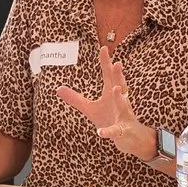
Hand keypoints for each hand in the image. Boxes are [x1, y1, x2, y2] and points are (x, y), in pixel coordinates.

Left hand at [55, 44, 161, 161]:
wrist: (129, 138)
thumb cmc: (110, 118)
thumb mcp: (90, 109)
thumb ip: (76, 99)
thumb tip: (58, 88)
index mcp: (111, 94)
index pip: (109, 75)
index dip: (106, 63)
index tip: (104, 48)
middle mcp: (120, 101)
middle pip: (120, 86)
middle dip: (119, 76)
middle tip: (117, 63)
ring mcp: (123, 116)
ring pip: (124, 106)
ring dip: (120, 98)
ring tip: (116, 89)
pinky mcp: (123, 131)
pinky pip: (116, 131)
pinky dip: (109, 131)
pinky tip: (100, 132)